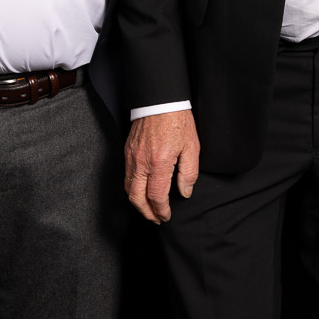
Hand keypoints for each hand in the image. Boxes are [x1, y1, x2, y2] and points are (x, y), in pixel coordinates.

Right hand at [124, 109, 199, 223]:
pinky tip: (142, 191)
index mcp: (159, 163)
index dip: (161, 210)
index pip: (156, 197)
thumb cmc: (178, 121)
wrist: (160, 100)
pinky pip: (126, 176)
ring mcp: (131, 157)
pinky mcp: (127, 151)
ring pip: (128, 189)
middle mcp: (141, 162)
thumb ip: (188, 173)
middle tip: (156, 219)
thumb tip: (185, 192)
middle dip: (146, 213)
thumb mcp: (192, 147)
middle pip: (137, 198)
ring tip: (149, 209)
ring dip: (137, 203)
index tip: (166, 216)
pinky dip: (132, 189)